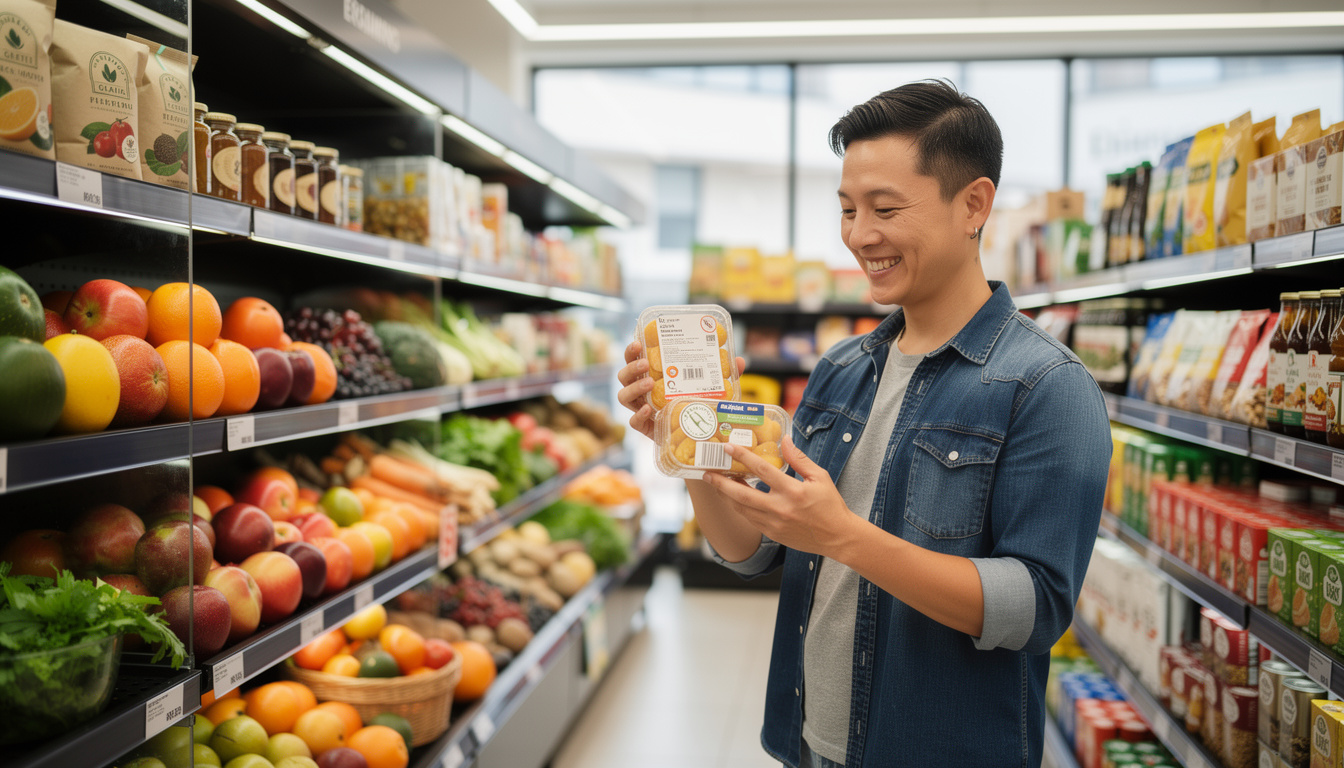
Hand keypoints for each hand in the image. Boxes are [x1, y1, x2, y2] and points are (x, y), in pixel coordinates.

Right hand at [616, 342, 746, 440]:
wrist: (699, 439)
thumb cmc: (700, 407)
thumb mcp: (712, 389)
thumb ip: (723, 376)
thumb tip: (740, 361)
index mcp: (652, 376)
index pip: (634, 360)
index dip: (632, 351)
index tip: (638, 342)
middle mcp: (642, 392)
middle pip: (623, 376)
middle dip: (631, 367)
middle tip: (645, 364)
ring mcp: (642, 411)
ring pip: (623, 397)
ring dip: (634, 388)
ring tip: (649, 383)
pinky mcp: (646, 429)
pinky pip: (634, 422)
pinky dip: (639, 414)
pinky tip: (649, 409)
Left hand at [700, 437, 859, 558]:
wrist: (837, 537)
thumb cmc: (830, 505)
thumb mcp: (820, 477)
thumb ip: (800, 459)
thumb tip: (785, 439)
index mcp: (793, 491)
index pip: (762, 470)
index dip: (743, 457)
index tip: (728, 447)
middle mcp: (780, 508)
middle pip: (742, 494)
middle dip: (721, 482)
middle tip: (707, 472)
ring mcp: (774, 523)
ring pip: (742, 509)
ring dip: (726, 495)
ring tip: (717, 483)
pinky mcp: (772, 534)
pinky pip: (749, 519)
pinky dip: (739, 507)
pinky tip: (733, 498)